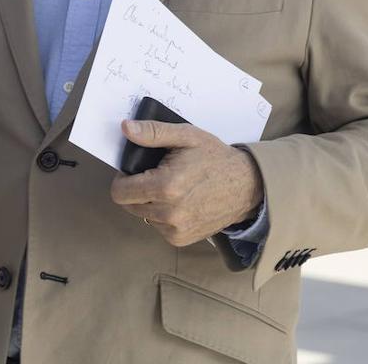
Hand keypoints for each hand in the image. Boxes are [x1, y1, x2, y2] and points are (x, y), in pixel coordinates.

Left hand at [110, 120, 263, 246]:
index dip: (123, 178)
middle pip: (129, 204)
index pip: (120, 192)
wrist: (247, 186)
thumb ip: (153, 132)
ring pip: (143, 215)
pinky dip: (162, 215)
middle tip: (156, 176)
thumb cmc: (215, 158)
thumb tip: (126, 128)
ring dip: (149, 203)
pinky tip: (179, 202)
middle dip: (136, 189)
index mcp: (166, 186)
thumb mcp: (186, 136)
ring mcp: (176, 229)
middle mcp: (169, 212)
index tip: (135, 170)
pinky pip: (158, 226)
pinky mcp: (182, 238)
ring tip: (172, 188)